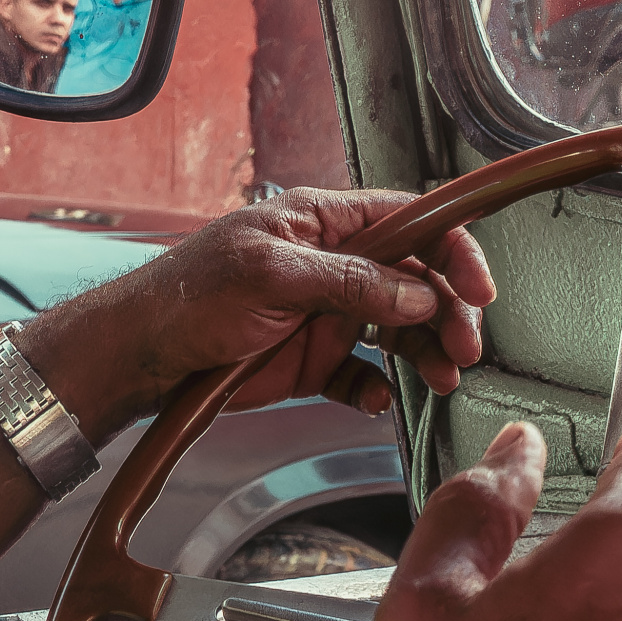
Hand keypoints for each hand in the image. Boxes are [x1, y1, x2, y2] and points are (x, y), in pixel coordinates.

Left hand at [18, 187, 493, 426]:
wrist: (141, 357)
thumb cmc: (187, 297)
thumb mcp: (271, 276)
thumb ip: (348, 281)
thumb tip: (416, 288)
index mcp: (320, 223)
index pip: (407, 221)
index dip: (452, 249)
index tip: (479, 286)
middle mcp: (331, 263)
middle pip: (415, 278)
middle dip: (449, 311)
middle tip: (464, 347)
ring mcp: (325, 313)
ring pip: (399, 328)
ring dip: (426, 353)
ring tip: (442, 379)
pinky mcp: (312, 360)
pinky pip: (363, 374)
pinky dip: (380, 389)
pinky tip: (381, 399)